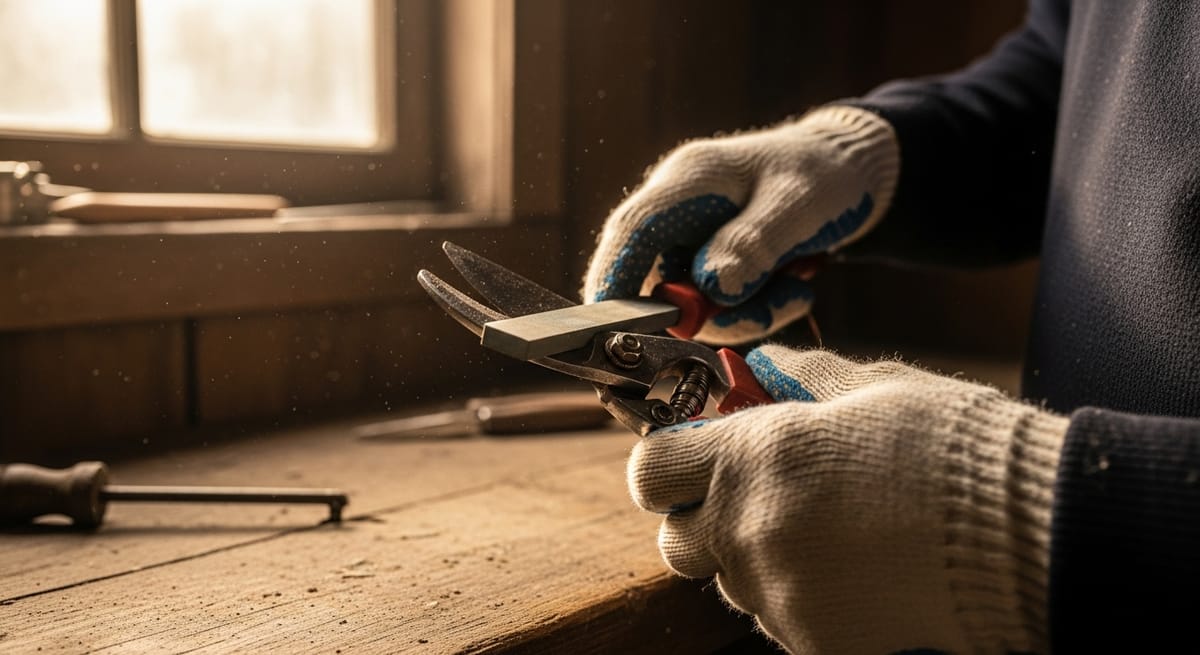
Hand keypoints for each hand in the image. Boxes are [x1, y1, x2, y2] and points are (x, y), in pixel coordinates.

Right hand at [583, 106, 897, 344]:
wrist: (852, 173)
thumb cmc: (824, 174)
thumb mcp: (799, 206)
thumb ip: (754, 244)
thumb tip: (712, 287)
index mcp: (689, 180)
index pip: (632, 231)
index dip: (614, 278)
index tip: (614, 325)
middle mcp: (678, 213)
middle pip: (657, 280)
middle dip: (708, 312)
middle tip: (768, 308)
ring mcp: (692, 242)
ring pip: (692, 305)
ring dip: (746, 312)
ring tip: (796, 287)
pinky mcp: (711, 266)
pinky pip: (718, 309)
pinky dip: (757, 310)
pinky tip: (794, 286)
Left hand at [627, 346, 1068, 653]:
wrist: (1026, 534)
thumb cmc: (953, 449)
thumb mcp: (875, 390)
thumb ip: (803, 380)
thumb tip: (762, 366)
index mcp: (754, 455)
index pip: (650, 469)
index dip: (666, 462)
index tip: (691, 457)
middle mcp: (750, 528)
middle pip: (674, 539)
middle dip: (702, 518)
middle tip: (755, 498)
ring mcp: (777, 593)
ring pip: (728, 582)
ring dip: (754, 558)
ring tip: (823, 533)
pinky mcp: (810, 639)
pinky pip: (777, 618)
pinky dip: (799, 598)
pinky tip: (851, 570)